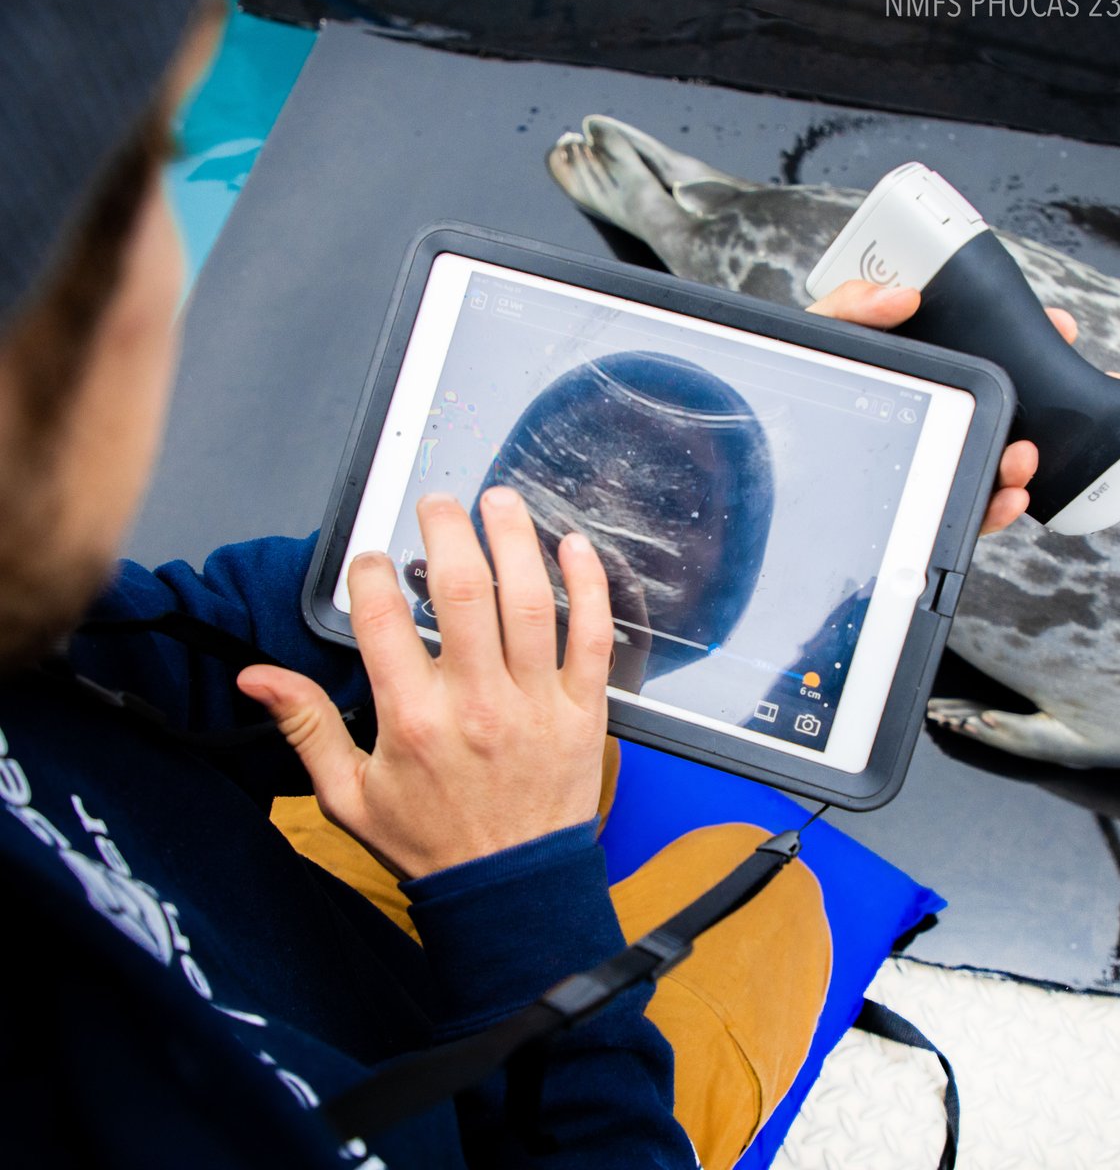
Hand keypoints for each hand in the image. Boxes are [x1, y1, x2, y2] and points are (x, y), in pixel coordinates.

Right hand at [238, 488, 613, 878]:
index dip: (368, 571)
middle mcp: (473, 702)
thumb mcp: (347, 795)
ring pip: (527, 600)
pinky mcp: (581, 711)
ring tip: (499, 500)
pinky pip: (591, 637)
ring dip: (514, 539)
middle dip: (446, 530)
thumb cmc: (430, 842)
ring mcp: (533, 703)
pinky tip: (575, 547)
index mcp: (411, 719)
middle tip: (438, 502)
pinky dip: (588, 586)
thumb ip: (304, 727)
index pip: (380, 617)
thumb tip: (256, 676)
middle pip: (460, 589)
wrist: (508, 892)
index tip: (369, 558)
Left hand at [806, 281, 1081, 535]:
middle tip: (1046, 405)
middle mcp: (925, 421)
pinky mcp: (910, 510)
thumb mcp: (814, 343)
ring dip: (1014, 468)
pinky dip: (989, 510)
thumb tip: (902, 297)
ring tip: (1021, 461)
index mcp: (913, 378)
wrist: (747, 452)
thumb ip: (849, 309)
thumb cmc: (783, 391)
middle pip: (993, 417)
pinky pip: (958, 514)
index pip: (978, 360)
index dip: (1022, 345)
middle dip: (1036, 415)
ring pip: (981, 468)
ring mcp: (921, 466)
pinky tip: (1002, 500)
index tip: (1056, 330)